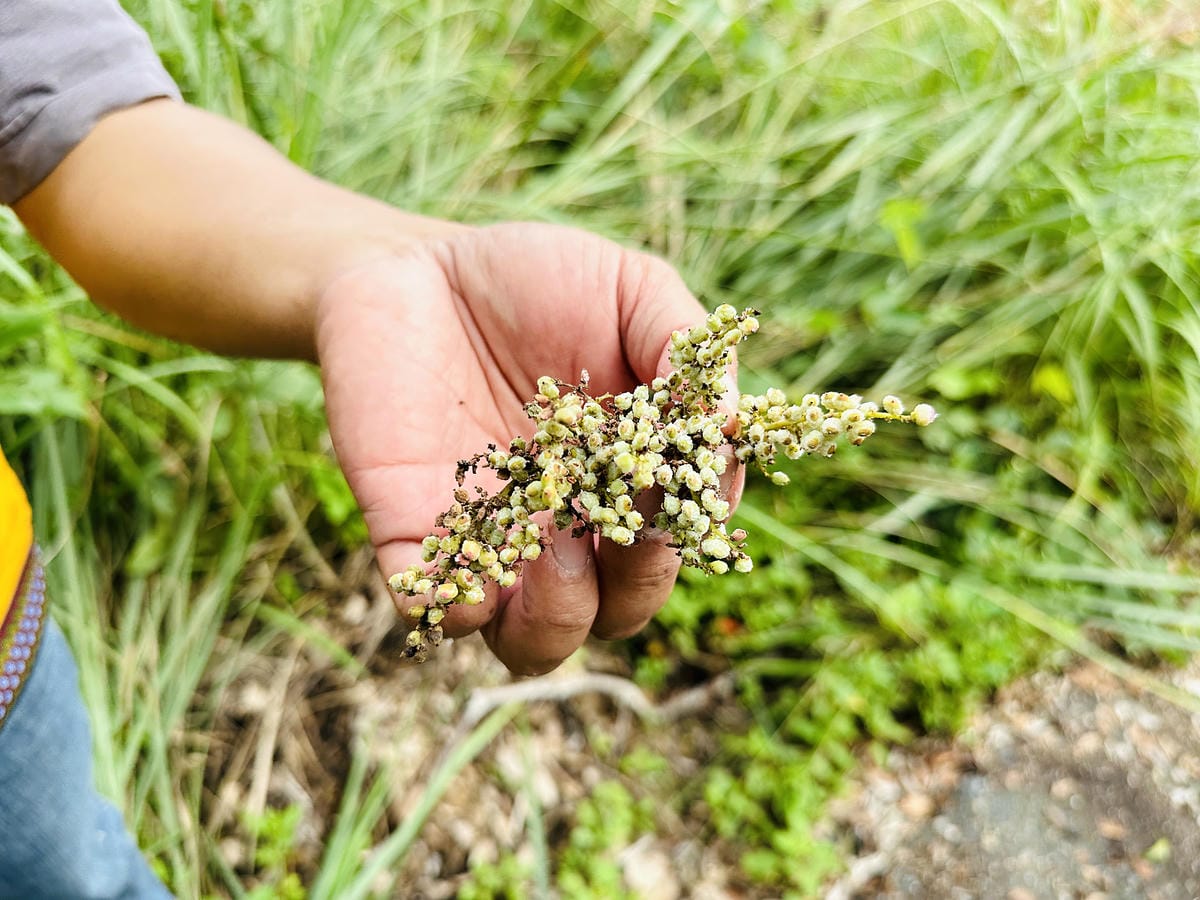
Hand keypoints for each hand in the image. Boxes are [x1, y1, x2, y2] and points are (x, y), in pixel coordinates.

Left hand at [316, 222, 742, 674]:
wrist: (415, 266)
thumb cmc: (536, 278)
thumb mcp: (631, 289)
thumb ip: (683, 343)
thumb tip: (725, 424)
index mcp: (627, 481)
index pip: (675, 544)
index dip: (692, 536)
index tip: (688, 497)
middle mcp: (566, 526)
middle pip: (615, 609)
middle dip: (635, 590)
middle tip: (632, 537)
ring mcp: (491, 539)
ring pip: (530, 641)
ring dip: (557, 622)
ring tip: (557, 557)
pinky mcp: (416, 536)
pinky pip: (436, 608)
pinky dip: (458, 610)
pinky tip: (473, 575)